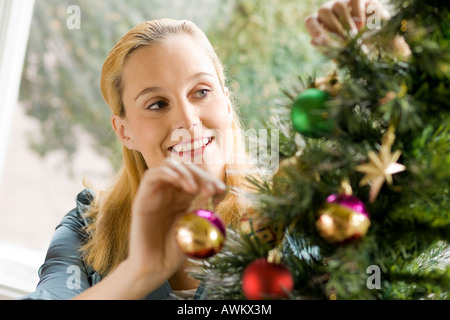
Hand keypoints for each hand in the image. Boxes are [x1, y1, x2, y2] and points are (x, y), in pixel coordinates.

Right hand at [126, 158, 225, 286]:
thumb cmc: (176, 250)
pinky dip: (168, 173)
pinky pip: (151, 175)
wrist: (155, 267)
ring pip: (169, 165)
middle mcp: (170, 192)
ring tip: (195, 188)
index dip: (211, 179)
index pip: (198, 175)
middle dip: (201, 174)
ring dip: (185, 171)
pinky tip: (181, 182)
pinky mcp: (142, 197)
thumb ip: (205, 206)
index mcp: (185, 197)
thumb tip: (218, 188)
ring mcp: (156, 193)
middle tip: (210, 189)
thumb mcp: (197, 225)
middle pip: (186, 167)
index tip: (221, 191)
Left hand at [305, 0, 409, 56]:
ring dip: (346, 23)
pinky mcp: (362, 0)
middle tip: (345, 42)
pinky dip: (357, 14)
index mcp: (322, 24)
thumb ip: (327, 49)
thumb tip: (313, 42)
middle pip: (324, 11)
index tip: (321, 41)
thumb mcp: (341, 54)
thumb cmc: (356, 52)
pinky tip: (362, 26)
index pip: (311, 21)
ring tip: (355, 36)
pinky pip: (355, 0)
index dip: (315, 30)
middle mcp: (331, 11)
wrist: (381, 48)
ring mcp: (346, 3)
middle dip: (334, 28)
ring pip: (338, 5)